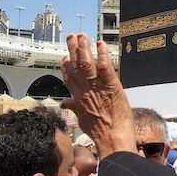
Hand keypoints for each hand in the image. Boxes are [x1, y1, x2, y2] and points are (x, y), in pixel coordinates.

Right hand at [59, 34, 133, 155]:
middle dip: (73, 50)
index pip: (69, 77)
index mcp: (78, 98)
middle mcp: (85, 90)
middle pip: (75, 66)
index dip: (66, 66)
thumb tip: (64, 104)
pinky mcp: (111, 86)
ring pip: (87, 63)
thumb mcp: (82, 120)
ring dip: (84, 48)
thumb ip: (73, 108)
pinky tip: (100, 44)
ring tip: (83, 36)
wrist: (112, 139)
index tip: (64, 57)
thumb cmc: (100, 133)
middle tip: (71, 36)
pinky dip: (102, 55)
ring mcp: (97, 87)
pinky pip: (105, 67)